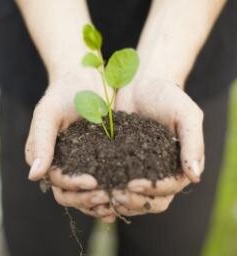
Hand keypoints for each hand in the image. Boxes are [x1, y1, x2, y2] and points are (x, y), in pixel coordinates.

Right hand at [25, 74, 114, 221]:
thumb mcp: (49, 114)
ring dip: (103, 201)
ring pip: (90, 192)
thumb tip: (34, 175)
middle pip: (74, 194)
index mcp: (51, 158)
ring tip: (120, 201)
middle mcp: (67, 164)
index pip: (59, 182)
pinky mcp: (104, 156)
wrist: (86, 78)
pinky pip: (108, 178)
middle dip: (89, 199)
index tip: (93, 183)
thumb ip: (41, 142)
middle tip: (108, 196)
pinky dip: (115, 189)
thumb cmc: (64, 93)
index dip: (74, 187)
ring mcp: (86, 162)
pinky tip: (127, 192)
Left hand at [113, 78, 203, 215]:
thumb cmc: (167, 96)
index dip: (152, 191)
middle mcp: (159, 171)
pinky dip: (107, 188)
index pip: (169, 188)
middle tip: (116, 195)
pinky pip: (115, 180)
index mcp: (178, 164)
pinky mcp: (120, 161)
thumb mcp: (185, 114)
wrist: (142, 84)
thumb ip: (193, 143)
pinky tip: (94, 188)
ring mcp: (139, 168)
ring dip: (119, 200)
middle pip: (151, 200)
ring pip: (133, 196)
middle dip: (134, 201)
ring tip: (103, 196)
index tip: (133, 185)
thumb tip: (195, 176)